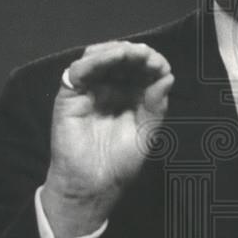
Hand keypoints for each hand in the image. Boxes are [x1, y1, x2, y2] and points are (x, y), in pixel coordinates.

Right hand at [41, 41, 173, 237]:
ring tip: (131, 54)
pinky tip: (110, 59)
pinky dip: (94, 60)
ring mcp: (89, 89)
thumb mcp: (146, 134)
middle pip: (121, 58)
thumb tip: (168, 77)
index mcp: (130, 95)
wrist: (92, 185)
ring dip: (116, 51)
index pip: (141, 70)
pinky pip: (78, 71)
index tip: (162, 66)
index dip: (152, 63)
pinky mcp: (70, 95)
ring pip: (99, 57)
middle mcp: (110, 88)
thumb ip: (156, 107)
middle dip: (136, 54)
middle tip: (148, 57)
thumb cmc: (119, 164)